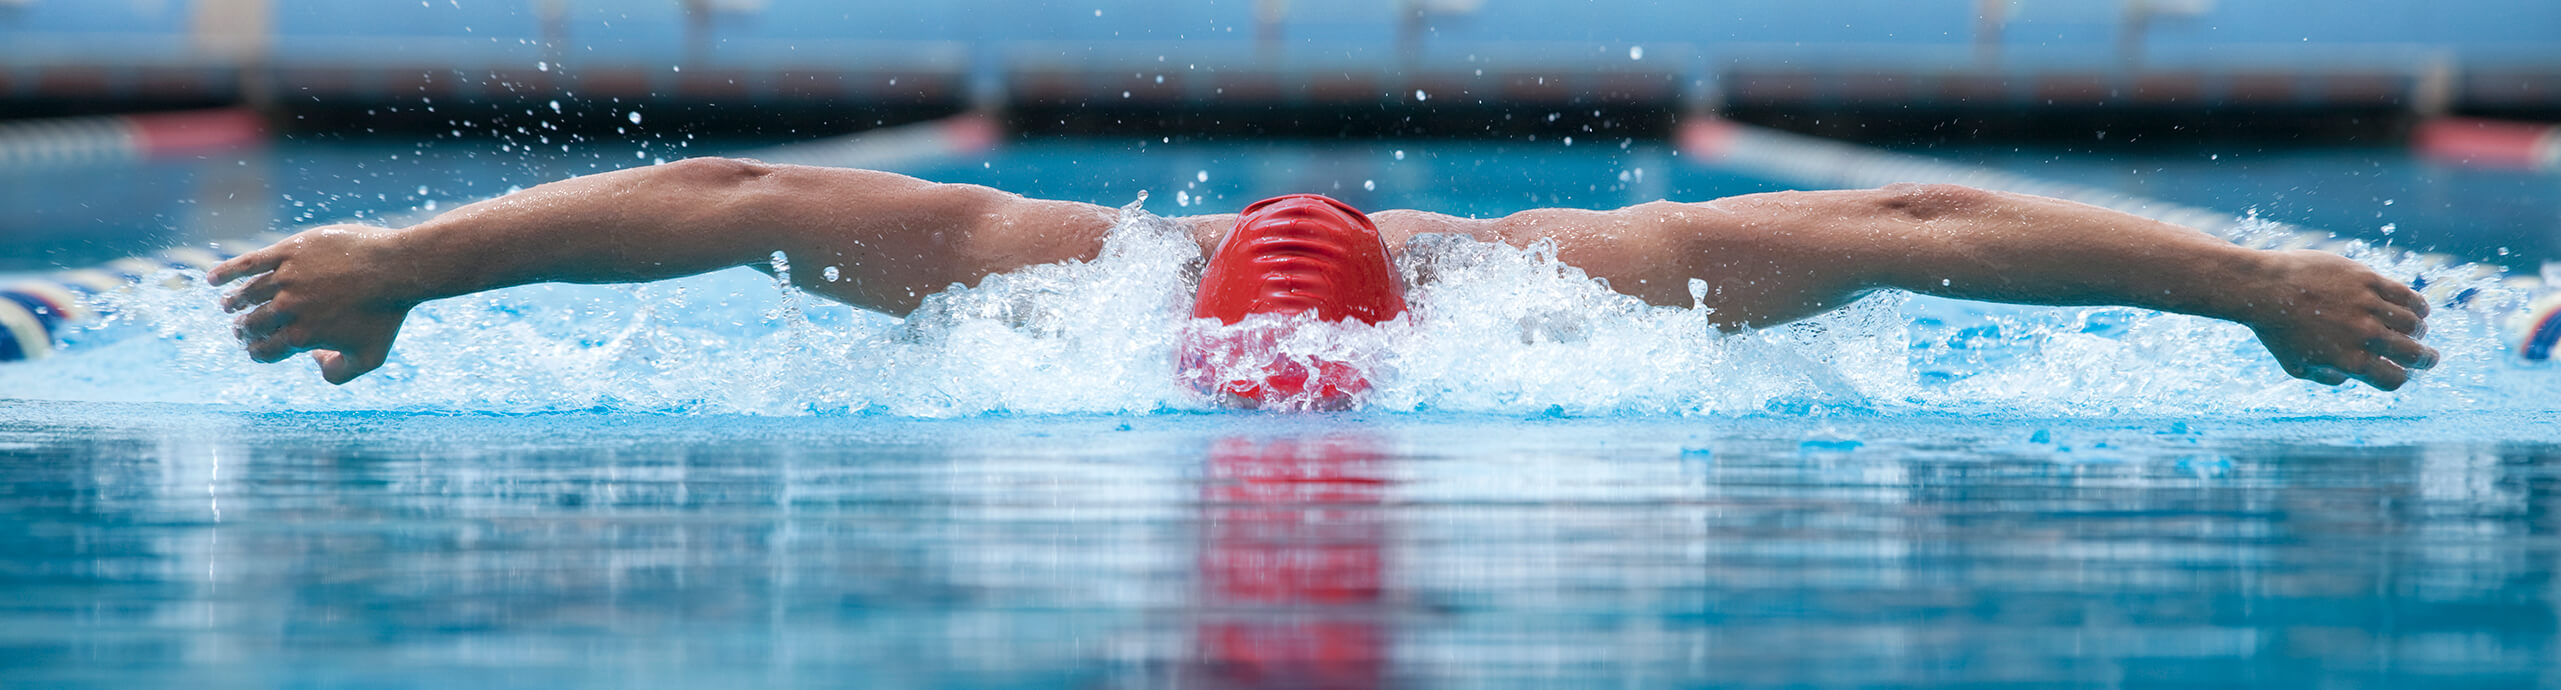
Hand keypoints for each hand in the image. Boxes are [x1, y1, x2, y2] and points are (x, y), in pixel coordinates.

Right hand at [207, 225, 418, 383]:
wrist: (398, 268)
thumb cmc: (388, 315)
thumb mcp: (370, 357)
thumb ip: (340, 374)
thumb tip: (314, 363)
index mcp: (303, 336)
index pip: (267, 350)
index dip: (258, 352)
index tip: (254, 350)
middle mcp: (289, 309)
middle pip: (254, 323)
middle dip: (244, 330)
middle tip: (240, 329)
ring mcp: (287, 278)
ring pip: (248, 294)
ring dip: (235, 303)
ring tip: (230, 306)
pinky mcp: (289, 252)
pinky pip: (249, 262)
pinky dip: (227, 272)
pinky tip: (212, 279)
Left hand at [2238, 250, 2437, 390]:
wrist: (2262, 288)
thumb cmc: (2276, 330)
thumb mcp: (2296, 366)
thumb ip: (2327, 378)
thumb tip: (2352, 378)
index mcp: (2350, 360)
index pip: (2394, 379)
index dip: (2401, 379)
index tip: (2403, 374)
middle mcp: (2364, 334)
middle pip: (2413, 354)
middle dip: (2426, 360)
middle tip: (2429, 359)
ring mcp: (2368, 305)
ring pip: (2413, 323)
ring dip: (2419, 331)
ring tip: (2417, 332)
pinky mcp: (2368, 279)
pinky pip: (2406, 295)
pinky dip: (2418, 306)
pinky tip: (2419, 310)